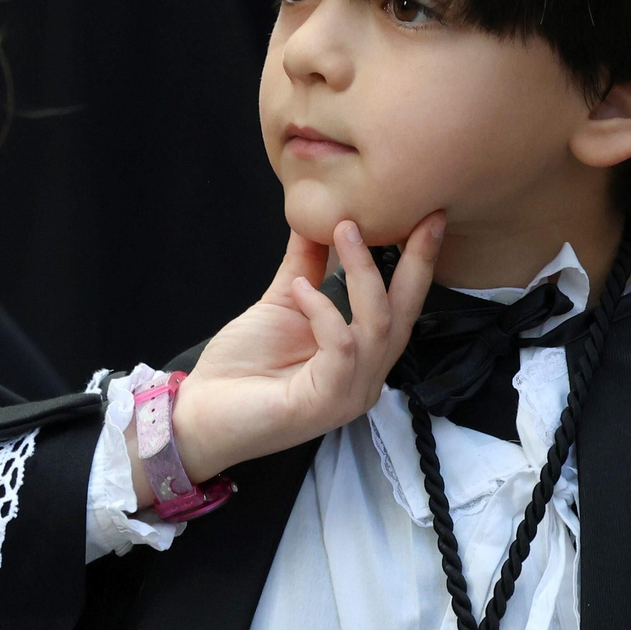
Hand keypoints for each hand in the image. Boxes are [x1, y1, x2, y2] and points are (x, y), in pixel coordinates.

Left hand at [140, 212, 443, 495]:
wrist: (202, 413)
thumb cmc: (241, 366)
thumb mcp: (283, 304)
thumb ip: (305, 267)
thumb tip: (317, 220)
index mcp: (360, 354)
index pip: (401, 304)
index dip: (418, 261)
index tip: (428, 216)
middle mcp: (365, 376)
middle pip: (405, 314)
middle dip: (418, 262)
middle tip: (423, 216)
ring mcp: (350, 392)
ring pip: (377, 325)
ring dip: (363, 272)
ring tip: (344, 229)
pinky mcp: (326, 402)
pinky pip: (341, 346)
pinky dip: (323, 311)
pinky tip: (299, 290)